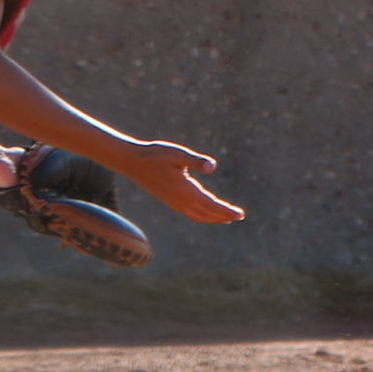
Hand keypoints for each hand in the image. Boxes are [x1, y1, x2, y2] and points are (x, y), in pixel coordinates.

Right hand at [117, 142, 244, 224]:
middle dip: (223, 216)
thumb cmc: (155, 155)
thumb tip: (212, 166)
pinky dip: (201, 217)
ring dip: (213, 218)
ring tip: (226, 218)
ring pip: (198, 216)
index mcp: (186, 190)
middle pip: (207, 214)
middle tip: (239, 216)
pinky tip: (204, 212)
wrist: (132, 162)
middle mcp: (180, 200)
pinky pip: (189, 214)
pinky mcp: (169, 201)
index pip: (211, 205)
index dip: (226, 211)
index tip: (240, 214)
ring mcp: (174, 202)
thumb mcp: (178, 153)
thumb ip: (196, 161)